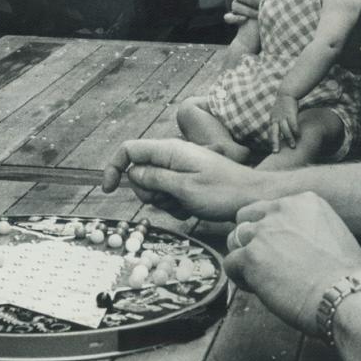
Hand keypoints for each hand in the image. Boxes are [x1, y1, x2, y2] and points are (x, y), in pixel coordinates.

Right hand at [100, 138, 262, 218]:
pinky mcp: (187, 180)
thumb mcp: (184, 188)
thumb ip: (155, 178)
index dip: (114, 167)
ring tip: (184, 206)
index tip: (108, 190)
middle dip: (146, 191)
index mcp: (170, 150)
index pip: (129, 150)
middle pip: (139, 172)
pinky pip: (168, 193)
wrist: (252, 198)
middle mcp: (173, 155)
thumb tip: (133, 173)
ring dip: (162, 201)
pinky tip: (190, 210)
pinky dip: (174, 204)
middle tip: (168, 200)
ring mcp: (180, 167)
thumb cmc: (222, 192)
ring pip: (153, 186)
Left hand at [223, 193, 360, 336]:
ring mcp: (263, 232)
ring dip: (243, 257)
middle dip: (252, 239)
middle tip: (265, 262)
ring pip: (235, 239)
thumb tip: (312, 246)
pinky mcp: (250, 256)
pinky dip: (240, 278)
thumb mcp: (338, 236)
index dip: (273, 232)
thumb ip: (315, 232)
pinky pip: (230, 265)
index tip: (282, 251)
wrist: (344, 295)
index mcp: (304, 202)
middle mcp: (281, 210)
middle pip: (248, 219)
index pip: (271, 209)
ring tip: (259, 278)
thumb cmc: (350, 276)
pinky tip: (257, 289)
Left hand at [269, 94, 298, 151]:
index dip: (271, 141)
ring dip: (289, 138)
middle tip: (276, 152)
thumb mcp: (277, 115)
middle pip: (274, 132)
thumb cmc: (283, 107)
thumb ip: (277, 124)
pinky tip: (298, 135)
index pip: (270, 132)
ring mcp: (283, 116)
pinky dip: (295, 130)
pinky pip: (293, 123)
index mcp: (272, 120)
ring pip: (284, 129)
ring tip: (293, 146)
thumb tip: (279, 135)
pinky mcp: (291, 112)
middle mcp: (275, 118)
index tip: (273, 150)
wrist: (287, 93)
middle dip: (275, 142)